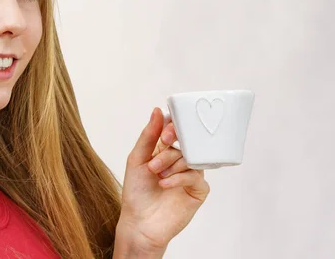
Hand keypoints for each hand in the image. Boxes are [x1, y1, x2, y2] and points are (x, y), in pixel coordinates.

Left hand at [117, 107, 209, 252]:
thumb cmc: (136, 192)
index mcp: (166, 149)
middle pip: (185, 143)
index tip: (165, 134)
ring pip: (191, 158)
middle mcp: (180, 160)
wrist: (139, 223)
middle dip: (170, 150)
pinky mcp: (198, 191)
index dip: (173, 128)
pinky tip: (165, 184)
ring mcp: (190, 174)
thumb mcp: (137, 159)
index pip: (176, 129)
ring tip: (157, 175)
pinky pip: (196, 176)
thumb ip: (148, 135)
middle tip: (154, 162)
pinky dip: (179, 178)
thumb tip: (157, 111)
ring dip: (172, 165)